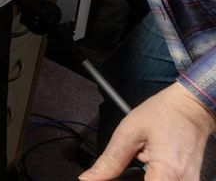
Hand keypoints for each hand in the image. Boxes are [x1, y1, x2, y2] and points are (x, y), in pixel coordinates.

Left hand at [79, 82, 215, 180]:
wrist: (190, 106)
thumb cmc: (163, 113)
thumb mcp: (129, 132)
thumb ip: (110, 160)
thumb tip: (89, 178)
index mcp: (168, 171)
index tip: (113, 179)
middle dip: (132, 179)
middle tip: (129, 163)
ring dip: (145, 177)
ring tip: (143, 159)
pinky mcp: (191, 180)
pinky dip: (155, 177)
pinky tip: (150, 167)